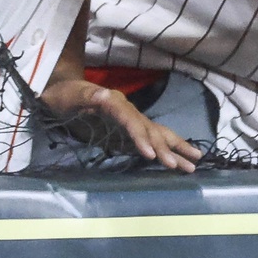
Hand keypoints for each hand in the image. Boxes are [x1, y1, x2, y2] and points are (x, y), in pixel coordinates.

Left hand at [40, 76, 201, 172]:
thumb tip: (103, 95)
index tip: (151, 155)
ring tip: (194, 163)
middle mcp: (129, 111)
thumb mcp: (72, 95)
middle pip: (152, 130)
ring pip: (158, 135)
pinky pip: (150, 140)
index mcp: (117, 104)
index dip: (143, 138)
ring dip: (175, 149)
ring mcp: (131, 121)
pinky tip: (174, 160)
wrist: (63, 91)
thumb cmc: (65, 95)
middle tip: (183, 166)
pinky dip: (164, 150)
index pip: (133, 122)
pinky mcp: (127, 131)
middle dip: (168, 148)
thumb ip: (87, 97)